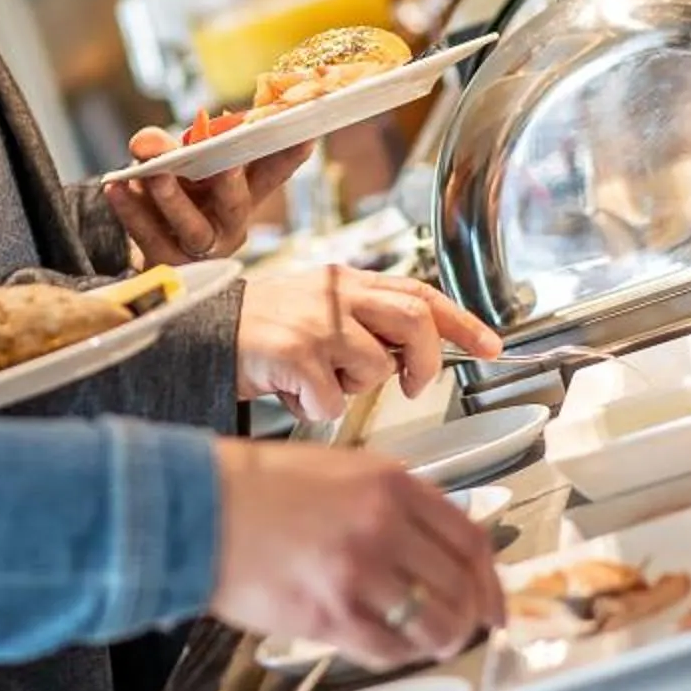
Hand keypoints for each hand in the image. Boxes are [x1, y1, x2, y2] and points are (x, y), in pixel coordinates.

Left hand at [107, 126, 315, 264]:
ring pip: (193, 229)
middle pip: (236, 205)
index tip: (307, 135)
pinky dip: (131, 211)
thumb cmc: (174, 192)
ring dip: (173, 198)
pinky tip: (116, 187)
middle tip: (222, 163)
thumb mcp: (176, 164)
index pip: (272, 171)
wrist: (146, 242)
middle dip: (229, 182)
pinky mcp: (168, 264)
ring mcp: (200, 248)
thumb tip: (149, 145)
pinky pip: (149, 237)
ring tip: (153, 173)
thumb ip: (165, 147)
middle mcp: (229, 223)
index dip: (291, 155)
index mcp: (243, 193)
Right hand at [210, 438, 505, 667]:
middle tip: (466, 628)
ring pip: (435, 624)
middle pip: (462, 586)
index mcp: (391, 483)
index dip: (491, 580)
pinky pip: (389, 649)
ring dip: (440, 641)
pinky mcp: (329, 614)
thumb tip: (438, 545)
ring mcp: (359, 572)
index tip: (494, 601)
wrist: (197, 507)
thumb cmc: (260, 487)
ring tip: (429, 642)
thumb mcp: (343, 469)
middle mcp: (383, 525)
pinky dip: (398, 654)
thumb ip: (395, 501)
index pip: (470, 539)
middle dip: (471, 616)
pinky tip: (388, 645)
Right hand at [234, 267, 500, 423]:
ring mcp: (316, 322)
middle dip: (424, 361)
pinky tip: (293, 394)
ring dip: (352, 388)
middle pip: (414, 320)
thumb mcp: (319, 311)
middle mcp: (336, 294)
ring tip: (318, 381)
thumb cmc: (261, 330)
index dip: (462, 322)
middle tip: (412, 384)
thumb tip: (414, 355)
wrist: (198, 332)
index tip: (491, 346)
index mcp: (347, 282)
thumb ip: (366, 322)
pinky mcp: (294, 354)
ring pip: (375, 367)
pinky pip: (333, 400)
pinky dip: (317, 408)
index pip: (421, 293)